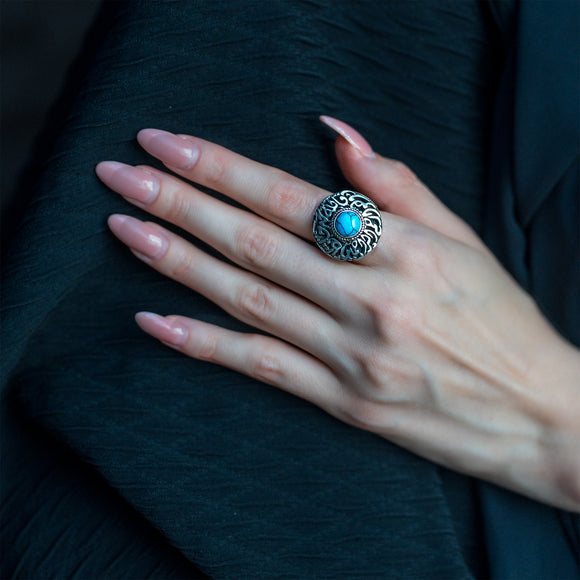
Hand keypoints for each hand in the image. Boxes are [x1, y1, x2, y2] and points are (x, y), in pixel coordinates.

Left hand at [96, 117, 579, 510]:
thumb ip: (396, 185)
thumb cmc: (502, 321)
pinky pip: (263, 368)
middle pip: (255, 243)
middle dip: (180, 204)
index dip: (222, 168)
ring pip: (248, 300)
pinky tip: (155, 323)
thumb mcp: (464, 239)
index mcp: (405, 249)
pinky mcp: (344, 402)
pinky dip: (205, 345)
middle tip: (120, 177)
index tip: (167, 146)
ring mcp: (353, 356)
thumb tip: (336, 131)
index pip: (291, 197)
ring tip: (126, 231)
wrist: (538, 414)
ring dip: (178, 264)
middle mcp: (372, 300)